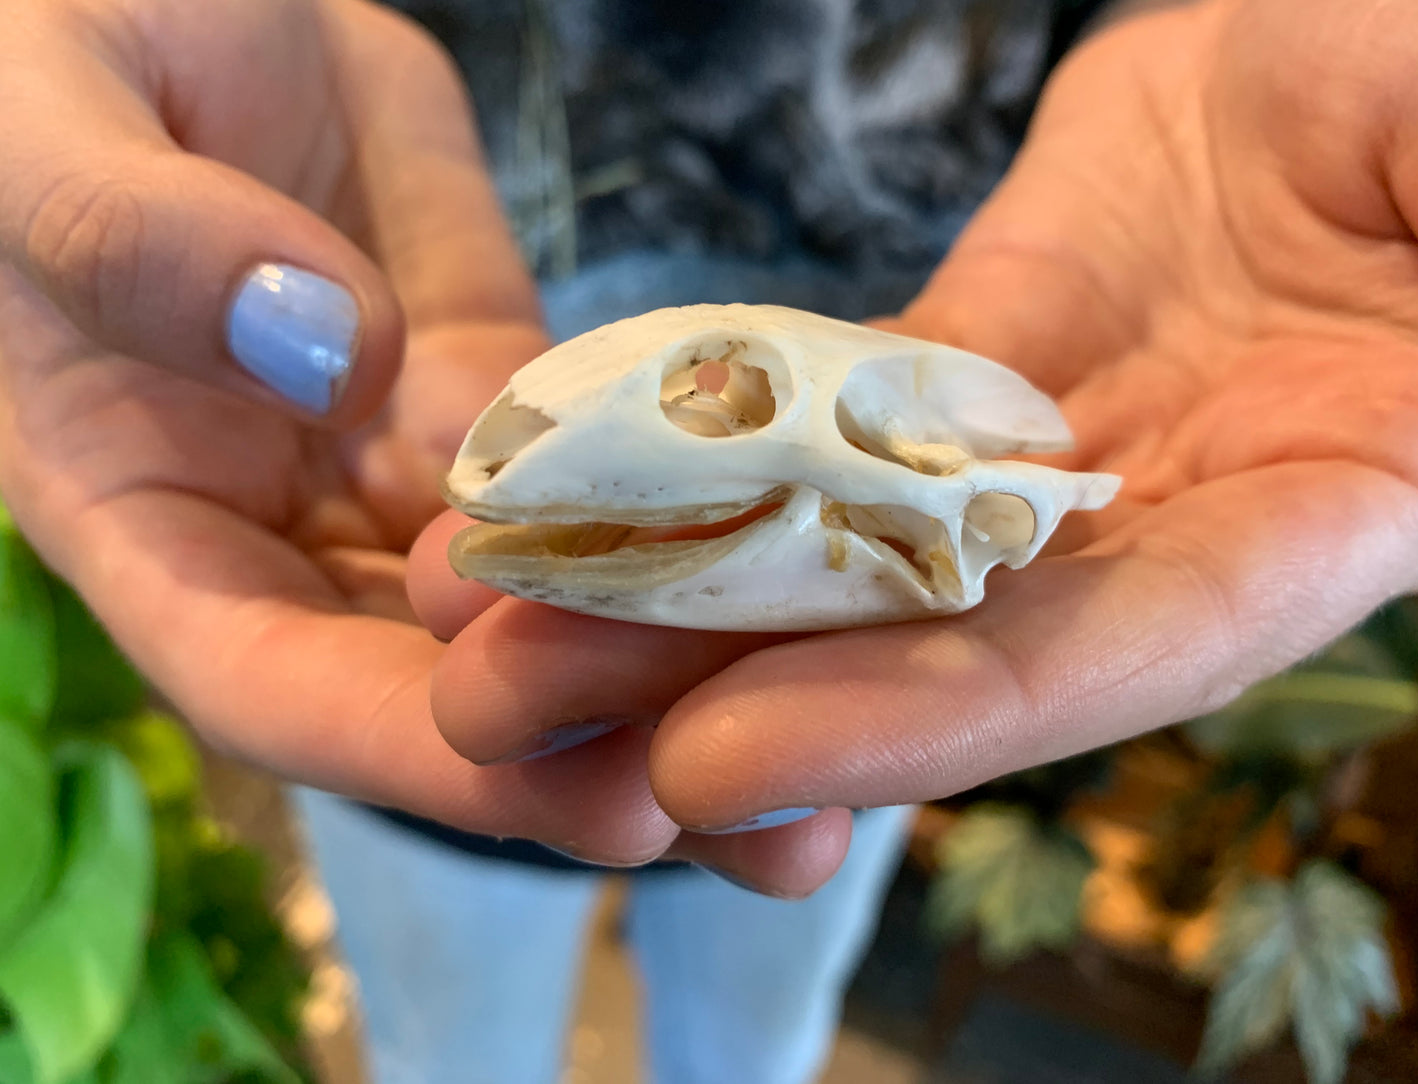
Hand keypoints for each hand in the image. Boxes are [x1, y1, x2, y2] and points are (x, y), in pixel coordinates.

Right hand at [0, 0, 855, 889]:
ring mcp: (410, 453)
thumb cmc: (39, 54)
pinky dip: (705, 509)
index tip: (602, 801)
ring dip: (682, 668)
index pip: (281, 684)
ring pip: (547, 590)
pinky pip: (607, 451)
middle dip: (603, 760)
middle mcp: (295, 518)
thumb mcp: (47, 129)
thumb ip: (143, 241)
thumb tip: (323, 349)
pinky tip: (823, 556)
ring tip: (848, 736)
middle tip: (781, 833)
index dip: (434, 757)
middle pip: (445, 683)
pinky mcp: (501, 372)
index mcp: (151, 512)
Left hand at [415, 0, 1417, 874]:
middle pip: (914, 639)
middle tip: (501, 721)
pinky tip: (563, 478)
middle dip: (709, 688)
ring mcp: (1046, 444)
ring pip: (838, 534)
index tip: (715, 762)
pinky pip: (821, 400)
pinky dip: (700, 442)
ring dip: (659, 586)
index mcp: (1312, 520)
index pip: (1092, 661)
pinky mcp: (969, 351)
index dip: (910, 724)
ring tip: (470, 619)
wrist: (1370, 53)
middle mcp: (1153, 522)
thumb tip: (1412, 412)